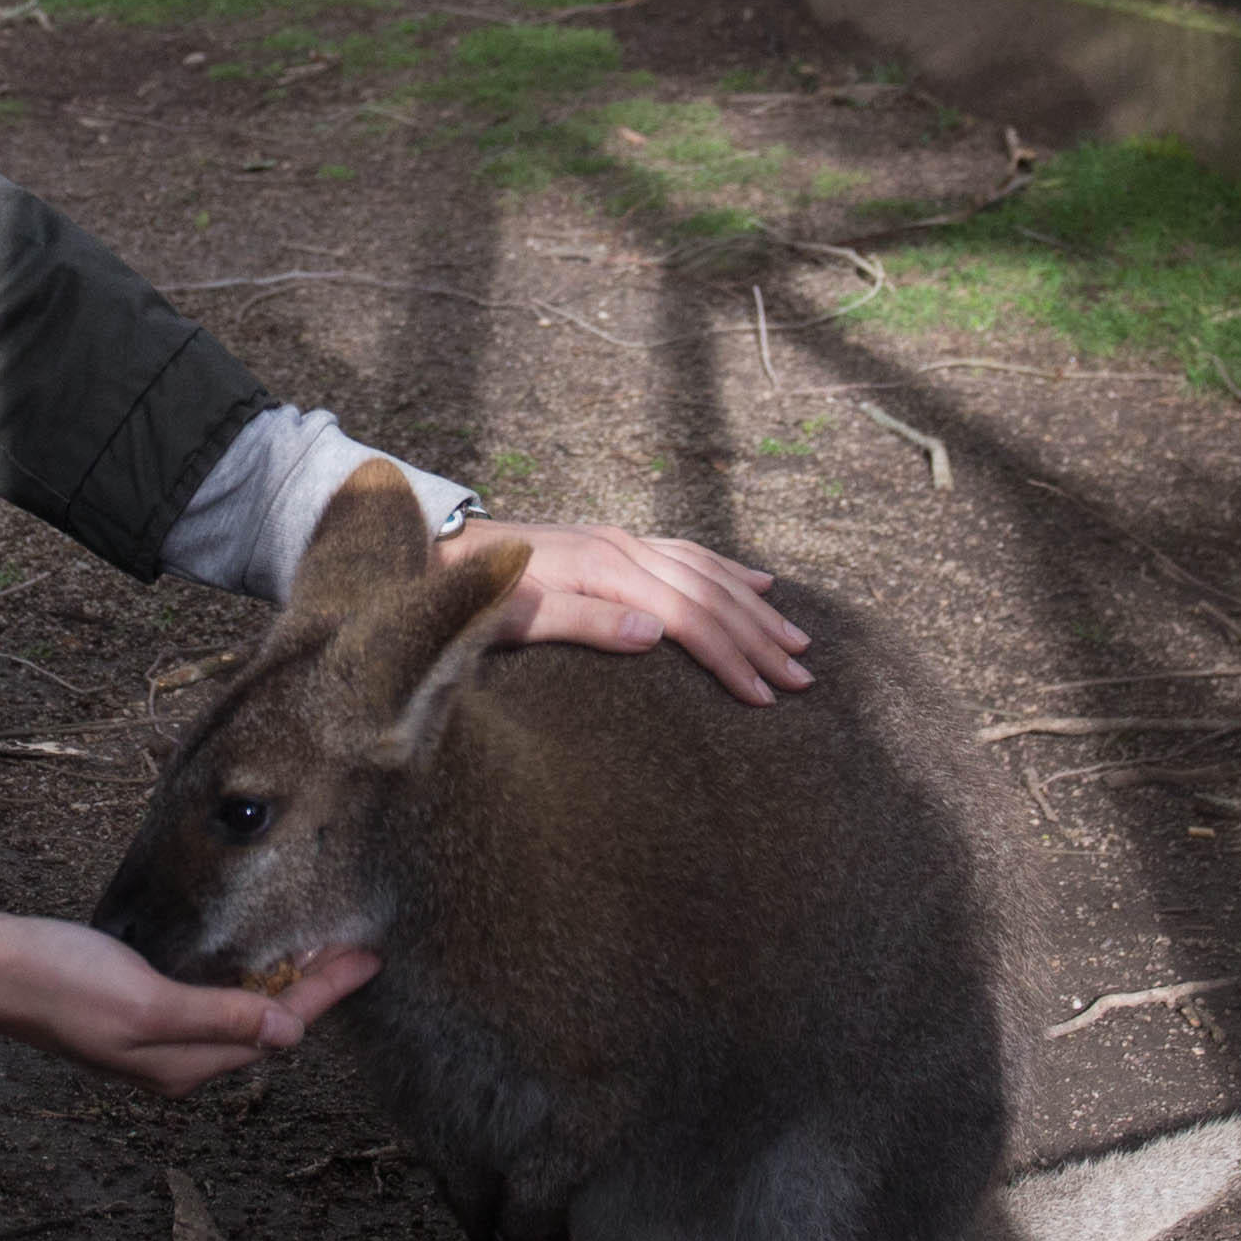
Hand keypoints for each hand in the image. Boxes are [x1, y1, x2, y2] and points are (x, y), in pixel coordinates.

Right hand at [0, 910, 379, 1095]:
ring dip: (278, 983)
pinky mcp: (134, 1007)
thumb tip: (288, 1034)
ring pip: (237, 1013)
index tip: (367, 958)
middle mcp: (174, 1060)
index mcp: (182, 1066)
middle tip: (355, 946)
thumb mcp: (145, 1002)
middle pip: (262, 1025)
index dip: (324, 992)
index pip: (274, 1029)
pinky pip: (206, 998)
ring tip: (318, 947)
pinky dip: (238, 976)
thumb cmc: (58, 982)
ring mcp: (152, 1035)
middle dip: (311, 990)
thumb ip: (218, 1019)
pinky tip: (247, 955)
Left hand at [444, 517, 812, 702]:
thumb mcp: (515, 619)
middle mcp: (623, 549)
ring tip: (797, 641)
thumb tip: (654, 633)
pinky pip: (687, 555)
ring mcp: (622, 542)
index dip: (730, 658)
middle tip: (804, 678)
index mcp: (606, 571)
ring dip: (756, 608)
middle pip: (709, 594)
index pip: (688, 618)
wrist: (437, 551)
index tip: (764, 697)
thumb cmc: (472, 597)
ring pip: (708, 573)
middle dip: (760, 638)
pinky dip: (728, 571)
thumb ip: (583, 622)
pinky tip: (757, 583)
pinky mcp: (615, 544)